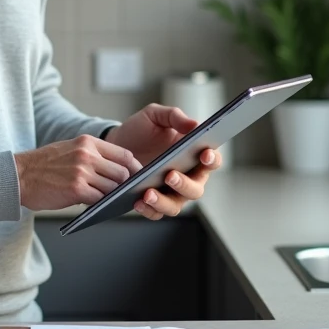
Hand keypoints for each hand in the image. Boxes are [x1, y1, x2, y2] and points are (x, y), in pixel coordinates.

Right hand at [14, 135, 141, 210]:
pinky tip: (93, 204)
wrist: (19, 175)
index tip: (136, 177)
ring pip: (112, 187)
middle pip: (122, 172)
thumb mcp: (70, 149)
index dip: (134, 168)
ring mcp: (82, 171)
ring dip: (111, 196)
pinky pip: (99, 199)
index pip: (123, 154)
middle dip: (124, 185)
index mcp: (87, 142)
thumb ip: (92, 155)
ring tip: (105, 200)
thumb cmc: (43, 165)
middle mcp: (87, 154)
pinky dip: (100, 204)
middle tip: (122, 193)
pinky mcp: (76, 189)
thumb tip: (116, 170)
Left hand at [106, 103, 223, 219]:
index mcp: (193, 155)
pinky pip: (156, 212)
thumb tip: (194, 124)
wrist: (116, 144)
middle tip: (170, 175)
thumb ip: (174, 116)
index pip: (211, 160)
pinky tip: (138, 202)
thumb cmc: (140, 129)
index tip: (204, 154)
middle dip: (185, 184)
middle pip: (196, 188)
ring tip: (148, 193)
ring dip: (164, 201)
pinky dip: (149, 210)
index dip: (212, 159)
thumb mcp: (154, 115)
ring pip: (177, 204)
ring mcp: (170, 192)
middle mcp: (186, 176)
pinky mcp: (153, 202)